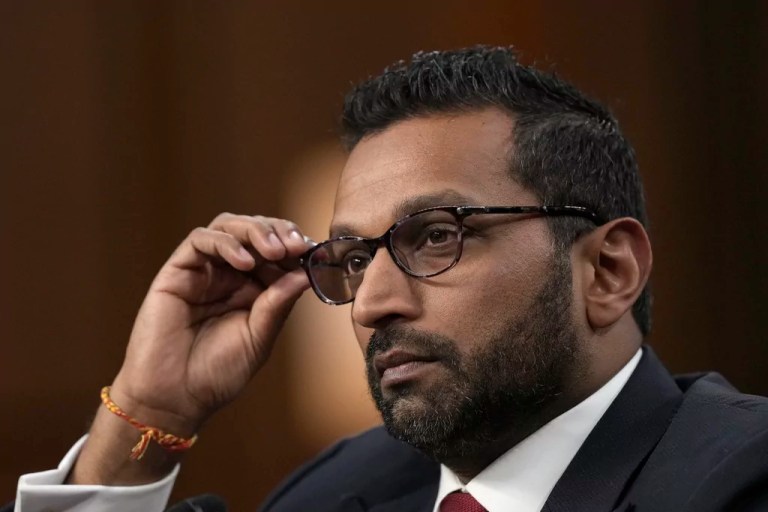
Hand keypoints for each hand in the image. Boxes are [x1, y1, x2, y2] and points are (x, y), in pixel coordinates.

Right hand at [110, 213, 311, 433]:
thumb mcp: (259, 337)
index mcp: (252, 288)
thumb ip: (279, 303)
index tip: (312, 252)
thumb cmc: (216, 373)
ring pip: (228, 226)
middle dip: (278, 232)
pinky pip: (200, 240)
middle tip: (294, 246)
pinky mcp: (177, 271)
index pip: (276, 251)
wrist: (175, 398)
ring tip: (273, 251)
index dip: (294, 245)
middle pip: (254, 231)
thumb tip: (307, 273)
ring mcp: (203, 270)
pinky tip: (244, 262)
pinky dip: (225, 244)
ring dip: (255, 231)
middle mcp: (228, 274)